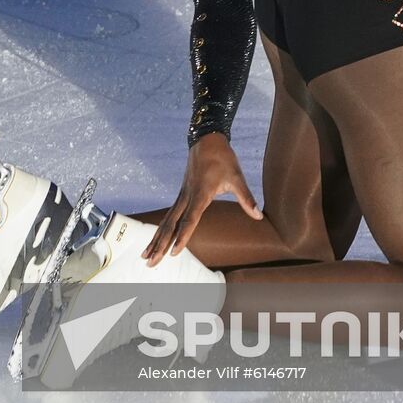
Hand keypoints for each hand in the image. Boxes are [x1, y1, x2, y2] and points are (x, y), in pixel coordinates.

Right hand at [143, 132, 260, 265]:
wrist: (206, 140)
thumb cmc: (223, 159)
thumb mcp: (237, 177)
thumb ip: (246, 198)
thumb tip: (258, 216)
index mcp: (200, 194)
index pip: (189, 220)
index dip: (182, 236)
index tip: (174, 251)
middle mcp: (187, 197)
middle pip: (170, 225)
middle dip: (160, 245)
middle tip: (150, 262)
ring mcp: (182, 196)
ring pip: (165, 222)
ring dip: (155, 239)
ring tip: (145, 256)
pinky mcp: (181, 195)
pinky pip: (168, 215)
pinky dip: (160, 229)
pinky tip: (155, 239)